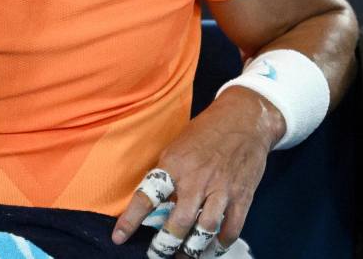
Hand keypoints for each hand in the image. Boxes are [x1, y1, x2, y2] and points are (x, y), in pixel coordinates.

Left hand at [111, 88, 284, 256]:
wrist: (244, 118)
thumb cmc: (206, 131)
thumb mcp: (177, 146)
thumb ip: (167, 173)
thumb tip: (153, 203)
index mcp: (174, 164)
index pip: (147, 196)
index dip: (131, 220)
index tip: (119, 237)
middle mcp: (197, 179)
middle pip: (178, 223)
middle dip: (164, 245)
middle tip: (156, 255)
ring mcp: (221, 189)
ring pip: (204, 230)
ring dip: (192, 250)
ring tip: (183, 257)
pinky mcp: (242, 195)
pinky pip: (231, 228)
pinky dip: (221, 243)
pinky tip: (212, 248)